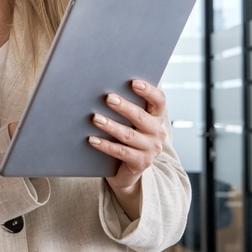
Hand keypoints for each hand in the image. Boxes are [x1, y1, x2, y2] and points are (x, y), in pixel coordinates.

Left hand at [87, 79, 167, 219]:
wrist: (128, 169)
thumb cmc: (126, 136)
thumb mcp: (130, 121)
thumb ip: (124, 105)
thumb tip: (102, 86)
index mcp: (156, 117)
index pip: (158, 101)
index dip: (148, 91)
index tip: (134, 82)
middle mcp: (157, 132)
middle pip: (140, 117)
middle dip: (124, 107)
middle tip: (108, 97)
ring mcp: (150, 149)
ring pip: (129, 135)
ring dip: (111, 126)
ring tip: (95, 118)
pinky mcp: (140, 163)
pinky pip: (120, 152)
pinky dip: (105, 145)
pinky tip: (92, 139)